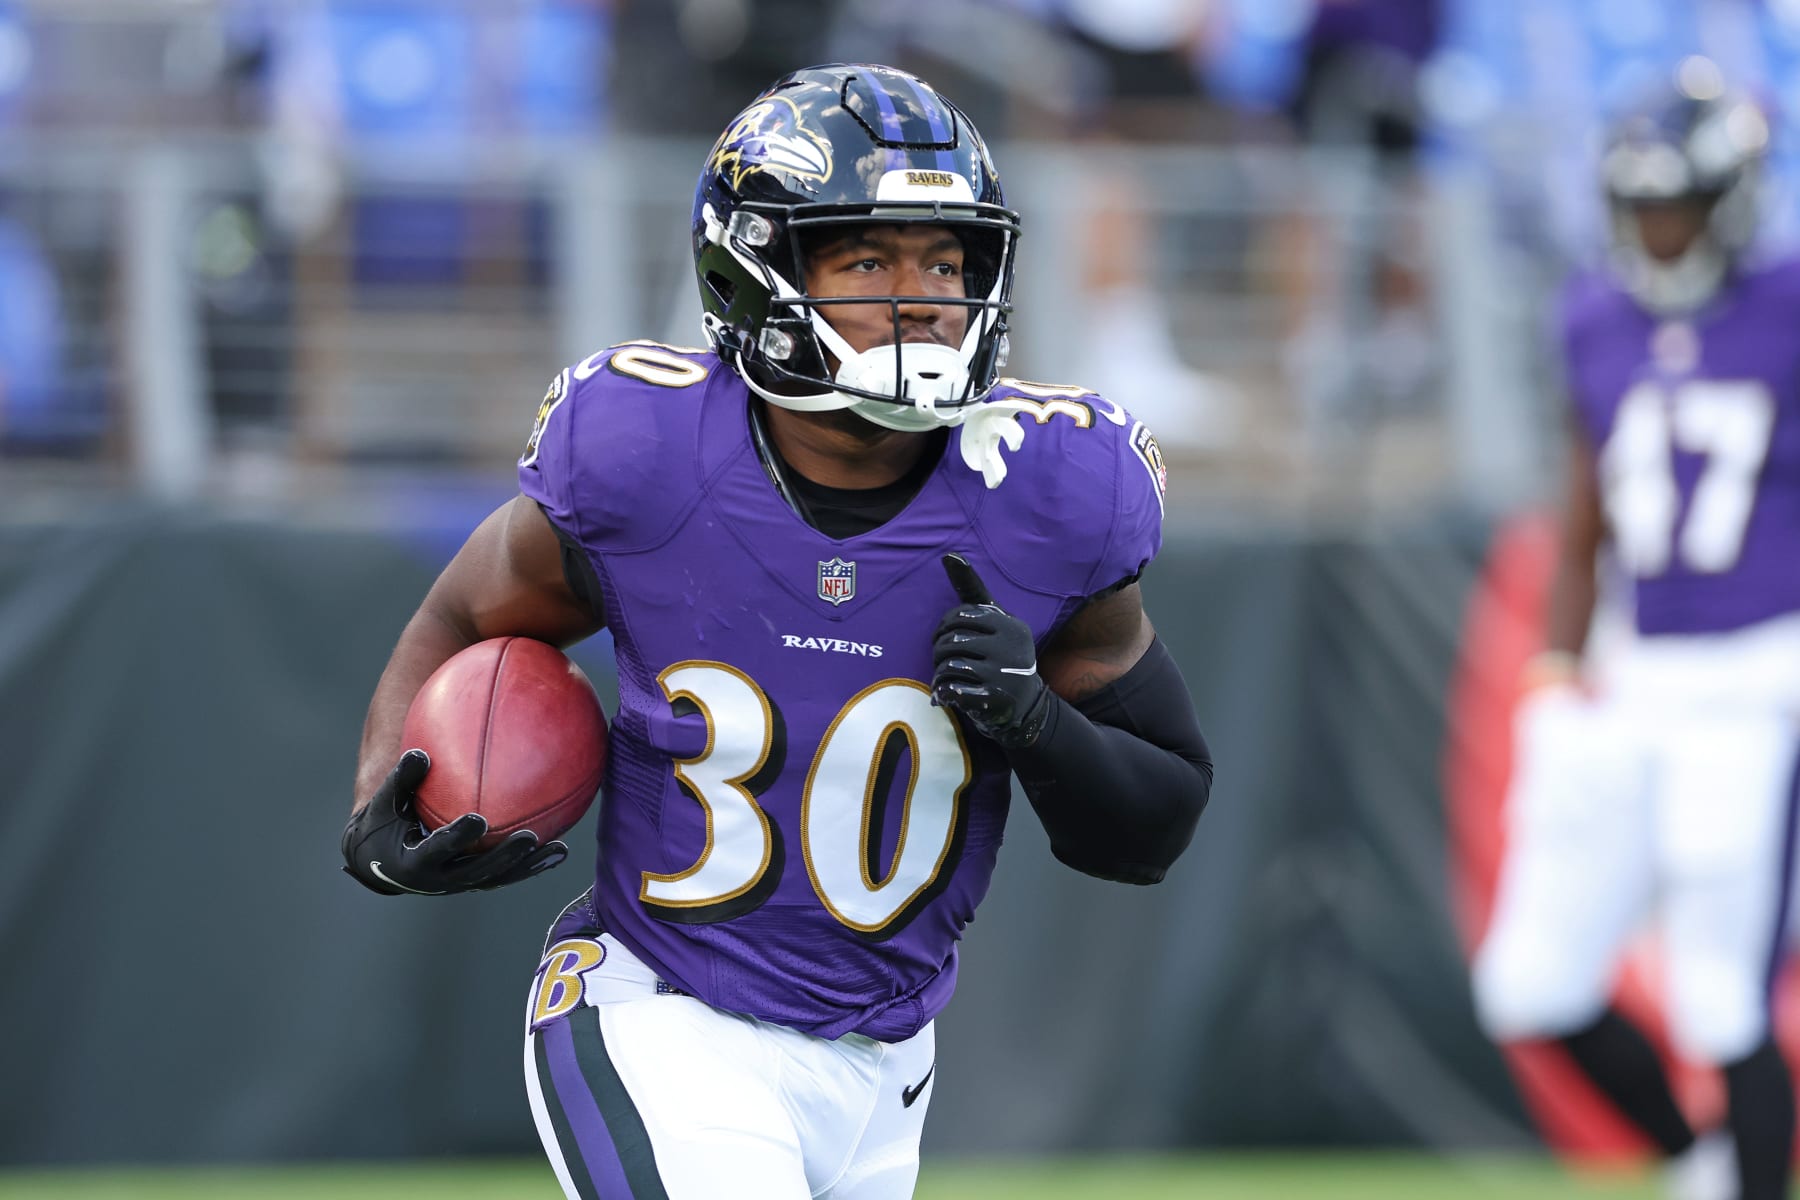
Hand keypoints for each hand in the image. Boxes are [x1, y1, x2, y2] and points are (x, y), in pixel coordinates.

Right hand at [340, 749, 567, 895]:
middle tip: (529, 838)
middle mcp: (440, 879)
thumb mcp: (384, 802)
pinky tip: (559, 848)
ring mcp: (460, 883)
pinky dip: (531, 864)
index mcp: (414, 863)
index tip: (477, 820)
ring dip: (528, 865)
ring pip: (498, 878)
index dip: (458, 837)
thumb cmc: (382, 822)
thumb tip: (419, 752)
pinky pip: (506, 874)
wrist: (382, 861)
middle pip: (478, 871)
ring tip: (560, 850)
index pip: (438, 850)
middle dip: (504, 857)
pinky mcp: (474, 881)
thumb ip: (401, 780)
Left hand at [931, 554, 1051, 748]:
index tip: (945, 638)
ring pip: (948, 665)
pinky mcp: (993, 699)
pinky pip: (950, 688)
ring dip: (940, 673)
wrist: (1025, 705)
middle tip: (943, 660)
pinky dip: (943, 691)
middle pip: (950, 641)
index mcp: (1010, 624)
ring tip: (948, 677)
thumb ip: (972, 590)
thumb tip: (949, 555)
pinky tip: (949, 692)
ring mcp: (1003, 674)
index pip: (959, 616)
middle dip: (939, 652)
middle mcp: (1010, 646)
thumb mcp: (995, 621)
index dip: (943, 628)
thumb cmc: (1002, 654)